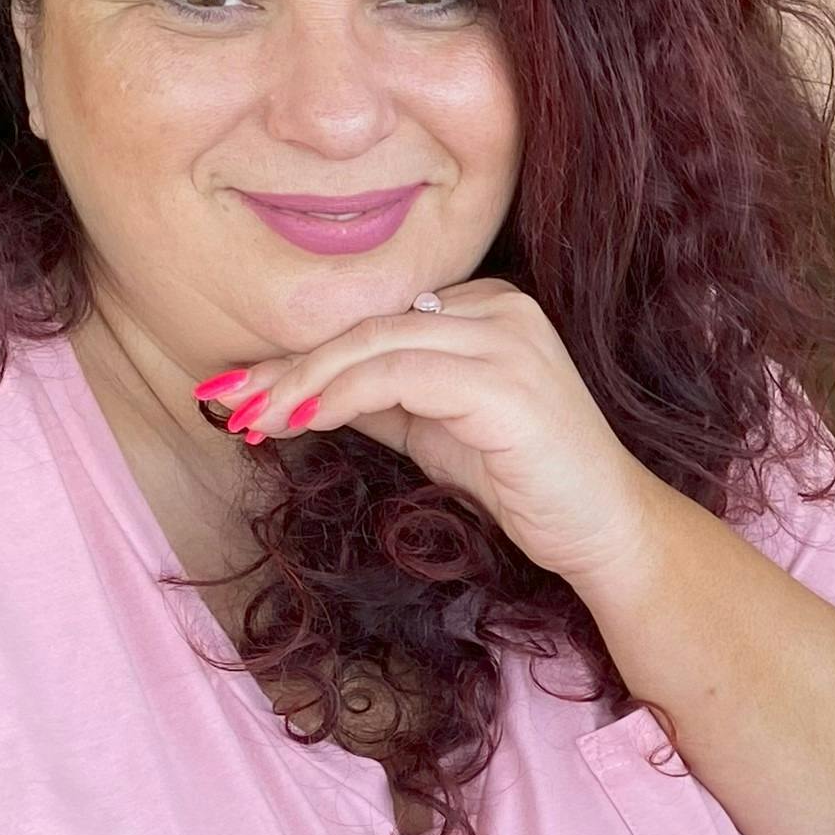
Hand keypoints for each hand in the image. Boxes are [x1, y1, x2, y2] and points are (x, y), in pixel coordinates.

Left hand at [202, 280, 664, 590]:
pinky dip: (342, 396)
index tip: (244, 389)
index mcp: (487, 306)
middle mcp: (501, 308)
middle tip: (231, 401)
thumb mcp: (432, 429)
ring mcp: (507, 340)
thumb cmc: (524, 482)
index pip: (376, 318)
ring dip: (304, 382)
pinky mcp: (505, 382)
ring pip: (377, 343)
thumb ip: (378, 399)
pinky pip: (401, 375)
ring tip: (257, 416)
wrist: (603, 528)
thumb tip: (296, 391)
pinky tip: (305, 420)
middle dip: (290, 366)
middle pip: (369, 324)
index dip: (304, 353)